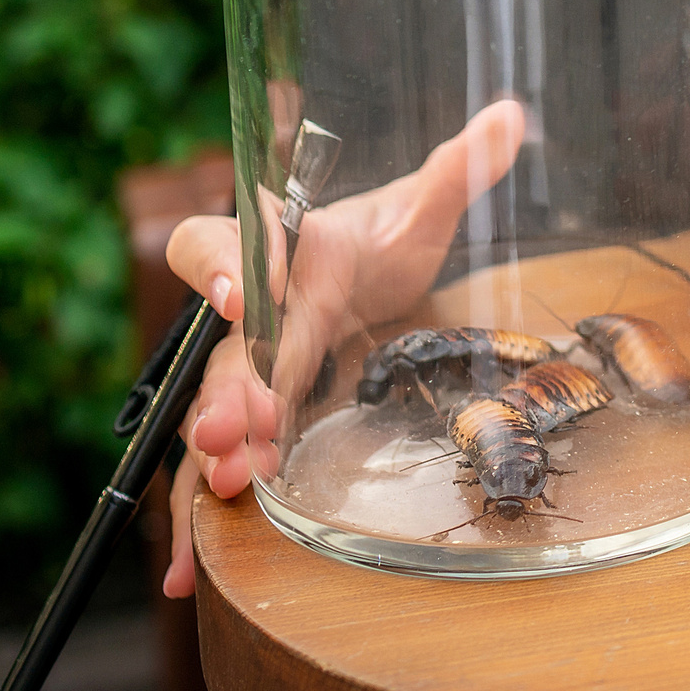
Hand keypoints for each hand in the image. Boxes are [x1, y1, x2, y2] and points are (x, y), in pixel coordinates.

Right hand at [156, 97, 524, 597]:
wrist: (347, 277)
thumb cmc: (376, 242)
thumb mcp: (421, 209)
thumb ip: (458, 168)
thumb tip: (510, 115)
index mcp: (285, 246)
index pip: (237, 240)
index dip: (235, 265)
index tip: (248, 294)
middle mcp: (250, 307)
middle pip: (220, 341)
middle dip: (227, 383)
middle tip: (233, 423)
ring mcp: (240, 366)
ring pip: (211, 402)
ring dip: (215, 443)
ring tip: (228, 480)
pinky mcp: (247, 415)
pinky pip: (209, 461)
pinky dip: (193, 514)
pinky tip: (178, 575)